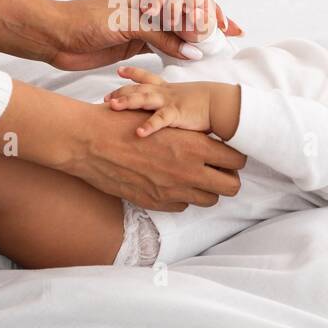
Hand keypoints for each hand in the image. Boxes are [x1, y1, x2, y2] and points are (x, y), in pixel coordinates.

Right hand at [0, 80, 245, 212]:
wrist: (90, 141)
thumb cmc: (125, 122)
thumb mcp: (165, 120)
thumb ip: (191, 136)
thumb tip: (209, 143)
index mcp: (195, 146)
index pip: (236, 160)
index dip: (235, 158)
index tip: (228, 156)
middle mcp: (188, 171)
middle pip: (231, 186)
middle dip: (228, 179)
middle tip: (219, 170)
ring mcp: (172, 190)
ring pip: (210, 200)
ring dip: (207, 190)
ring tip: (195, 177)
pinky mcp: (155, 202)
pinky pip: (183, 206)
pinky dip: (182, 197)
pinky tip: (172, 183)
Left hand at [46, 0, 243, 70]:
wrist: (55, 35)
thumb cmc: (85, 21)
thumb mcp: (126, 23)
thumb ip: (160, 34)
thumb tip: (193, 49)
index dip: (210, 9)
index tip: (223, 27)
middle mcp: (150, 7)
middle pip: (189, 11)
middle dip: (211, 21)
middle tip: (230, 37)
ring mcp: (144, 25)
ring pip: (179, 29)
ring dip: (198, 38)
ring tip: (218, 49)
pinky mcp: (136, 42)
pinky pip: (165, 45)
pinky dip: (180, 51)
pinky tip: (192, 60)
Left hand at [104, 67, 212, 136]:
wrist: (224, 104)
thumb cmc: (210, 103)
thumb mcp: (189, 99)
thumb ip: (178, 104)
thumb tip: (176, 111)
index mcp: (168, 89)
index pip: (147, 77)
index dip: (132, 73)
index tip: (119, 70)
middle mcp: (165, 93)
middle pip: (138, 89)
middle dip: (120, 92)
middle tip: (104, 98)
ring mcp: (170, 102)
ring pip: (144, 98)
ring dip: (127, 101)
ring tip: (112, 106)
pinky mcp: (177, 114)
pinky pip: (161, 119)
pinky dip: (149, 126)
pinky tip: (139, 133)